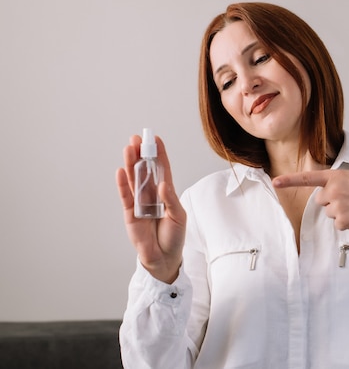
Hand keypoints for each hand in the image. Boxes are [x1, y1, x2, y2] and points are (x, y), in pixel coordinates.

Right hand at [116, 135, 185, 283]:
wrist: (164, 259)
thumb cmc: (174, 237)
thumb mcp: (179, 217)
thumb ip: (170, 200)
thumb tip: (163, 185)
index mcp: (166, 194)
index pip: (162, 170)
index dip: (159, 154)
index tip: (156, 139)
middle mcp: (151, 195)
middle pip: (145, 170)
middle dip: (141, 154)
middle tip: (137, 138)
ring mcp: (140, 203)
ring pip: (134, 179)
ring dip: (131, 164)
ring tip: (128, 148)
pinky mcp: (130, 213)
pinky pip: (126, 196)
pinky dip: (123, 184)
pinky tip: (121, 170)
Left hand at [273, 169, 348, 231]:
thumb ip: (335, 183)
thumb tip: (323, 197)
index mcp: (335, 176)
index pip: (308, 178)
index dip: (290, 180)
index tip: (275, 182)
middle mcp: (333, 189)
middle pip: (321, 201)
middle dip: (332, 201)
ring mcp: (337, 205)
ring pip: (330, 213)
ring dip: (341, 212)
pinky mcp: (342, 220)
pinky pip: (338, 224)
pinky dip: (348, 223)